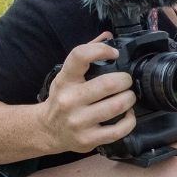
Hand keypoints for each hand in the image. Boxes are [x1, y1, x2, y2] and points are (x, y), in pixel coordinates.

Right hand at [37, 34, 136, 153]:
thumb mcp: (67, 76)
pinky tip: (128, 115)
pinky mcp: (88, 139)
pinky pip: (119, 130)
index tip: (113, 53)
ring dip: (129, 99)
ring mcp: (79, 121)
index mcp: (65, 80)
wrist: (47, 130)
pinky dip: (129, 120)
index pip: (80, 55)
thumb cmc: (63, 98)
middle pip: (108, 83)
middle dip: (125, 80)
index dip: (101, 50)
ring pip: (116, 106)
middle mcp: (70, 100)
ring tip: (128, 96)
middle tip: (127, 81)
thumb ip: (87, 55)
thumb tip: (108, 36)